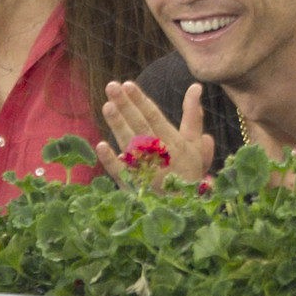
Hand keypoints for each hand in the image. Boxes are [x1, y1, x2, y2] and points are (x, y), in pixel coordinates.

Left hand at [96, 81, 214, 188]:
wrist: (186, 211)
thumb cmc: (189, 173)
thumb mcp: (195, 145)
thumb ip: (193, 116)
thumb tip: (195, 87)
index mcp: (175, 143)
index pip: (155, 117)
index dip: (141, 101)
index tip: (128, 84)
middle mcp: (160, 155)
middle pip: (140, 126)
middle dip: (126, 105)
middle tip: (111, 86)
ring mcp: (145, 171)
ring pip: (129, 144)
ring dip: (118, 126)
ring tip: (107, 105)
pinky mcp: (134, 187)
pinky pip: (121, 173)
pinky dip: (111, 161)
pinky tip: (100, 145)